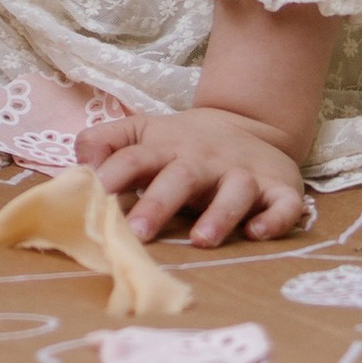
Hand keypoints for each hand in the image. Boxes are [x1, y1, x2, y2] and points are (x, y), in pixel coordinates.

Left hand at [79, 106, 309, 245]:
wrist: (248, 123)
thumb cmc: (183, 144)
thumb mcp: (141, 133)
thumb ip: (104, 142)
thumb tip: (79, 164)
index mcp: (166, 149)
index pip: (134, 158)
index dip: (113, 175)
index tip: (93, 196)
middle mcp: (204, 160)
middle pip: (180, 177)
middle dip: (159, 203)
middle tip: (137, 232)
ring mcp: (243, 174)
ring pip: (234, 191)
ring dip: (219, 214)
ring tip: (201, 239)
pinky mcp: (279, 188)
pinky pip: (282, 204)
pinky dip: (274, 218)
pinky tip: (259, 233)